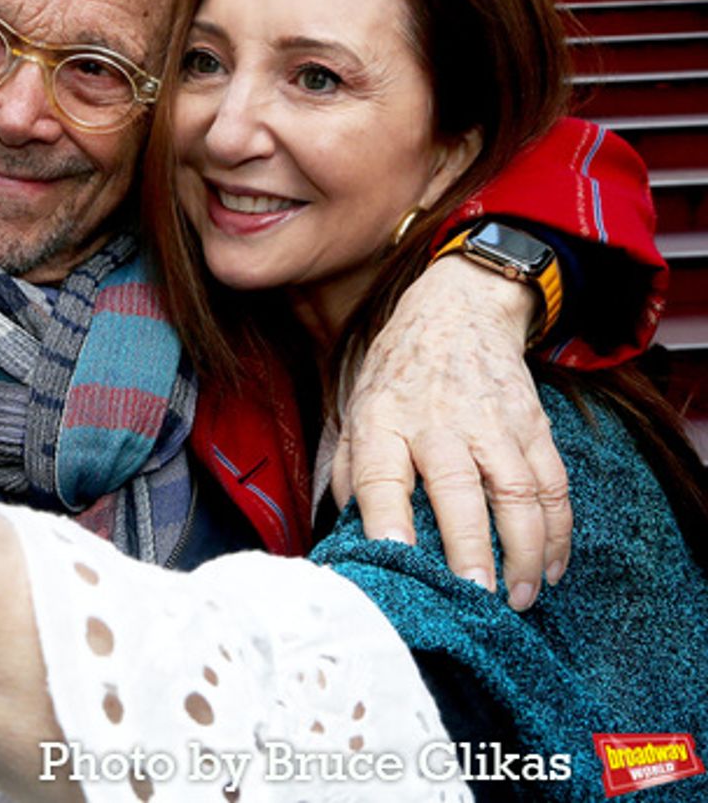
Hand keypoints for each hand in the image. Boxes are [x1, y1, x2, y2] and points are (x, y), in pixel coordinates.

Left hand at [332, 255, 570, 611]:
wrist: (458, 311)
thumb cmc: (399, 374)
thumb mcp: (357, 410)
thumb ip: (352, 473)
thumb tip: (351, 537)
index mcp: (384, 420)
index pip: (381, 475)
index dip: (387, 519)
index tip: (396, 559)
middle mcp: (438, 421)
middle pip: (458, 490)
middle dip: (469, 549)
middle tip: (475, 597)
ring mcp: (492, 423)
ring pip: (517, 493)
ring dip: (523, 551)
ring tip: (517, 598)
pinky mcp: (533, 425)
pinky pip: (552, 485)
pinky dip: (557, 532)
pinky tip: (550, 568)